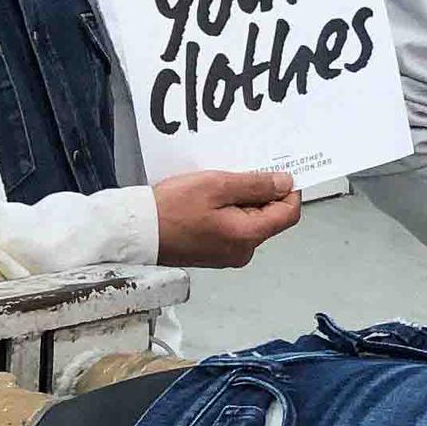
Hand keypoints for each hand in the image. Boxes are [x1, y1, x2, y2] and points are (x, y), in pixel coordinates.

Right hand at [152, 169, 302, 268]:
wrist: (137, 233)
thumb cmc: (171, 210)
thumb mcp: (217, 186)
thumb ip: (255, 185)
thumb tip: (285, 183)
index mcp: (248, 236)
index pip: (289, 213)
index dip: (289, 190)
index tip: (278, 171)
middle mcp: (243, 251)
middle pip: (270, 217)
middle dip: (260, 193)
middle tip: (237, 173)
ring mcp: (229, 254)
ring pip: (250, 220)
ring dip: (241, 200)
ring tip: (217, 186)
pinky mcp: (215, 252)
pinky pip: (233, 227)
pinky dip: (228, 210)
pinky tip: (209, 199)